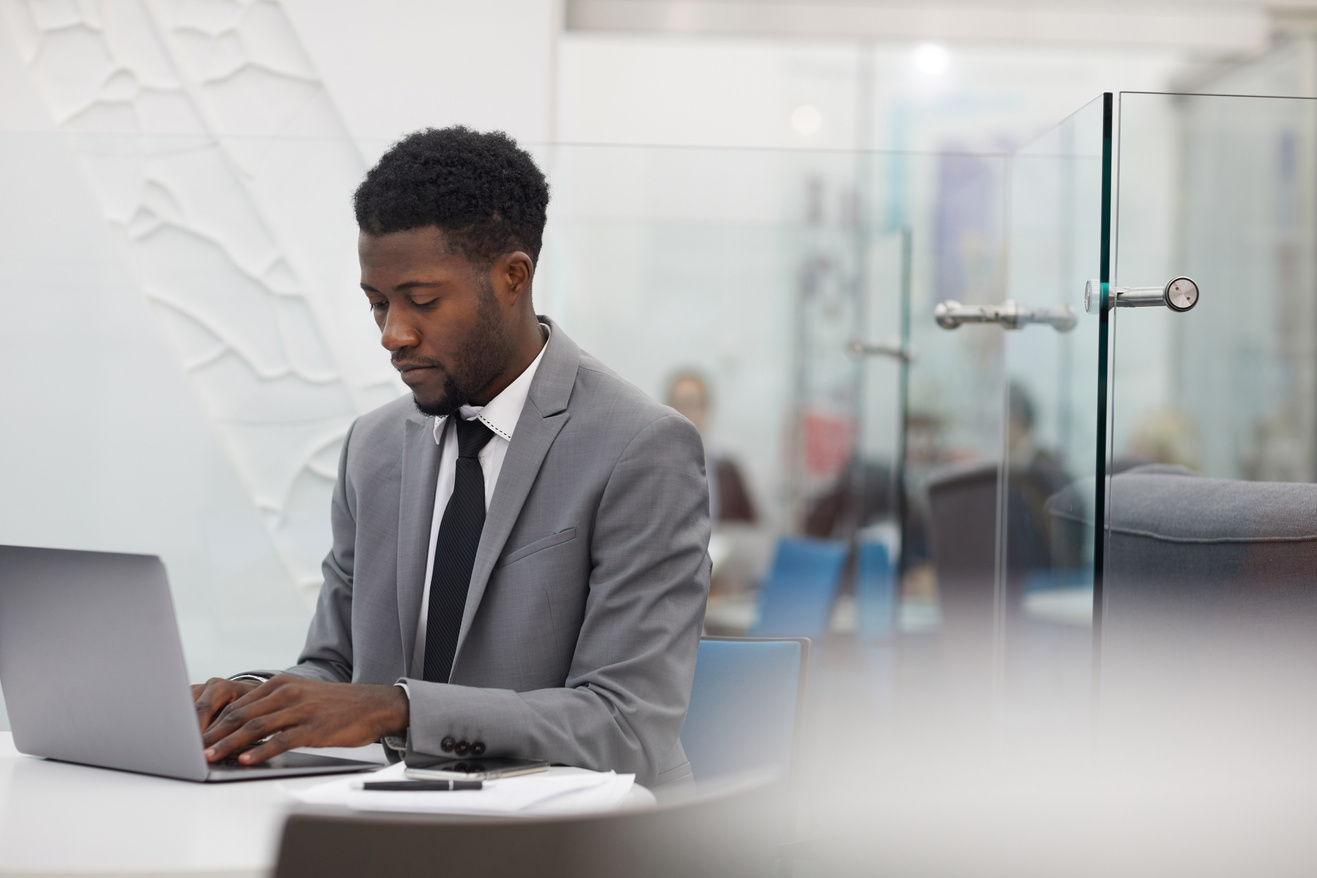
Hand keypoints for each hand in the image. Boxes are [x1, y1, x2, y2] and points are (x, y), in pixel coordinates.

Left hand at [199, 676, 409, 764]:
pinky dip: (260, 751)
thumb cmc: (334, 705)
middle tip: (194, 748)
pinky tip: (246, 760)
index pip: (238, 704)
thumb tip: (242, 727)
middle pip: (242, 715)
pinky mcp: (314, 729)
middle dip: (214, 734)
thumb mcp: (301, 696)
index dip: (214, 721)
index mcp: (281, 684)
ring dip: (229, 744)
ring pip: (256, 727)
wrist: (372, 705)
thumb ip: (273, 707)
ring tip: (211, 756)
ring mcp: (301, 710)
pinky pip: (281, 740)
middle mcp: (288, 693)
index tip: (196, 736)